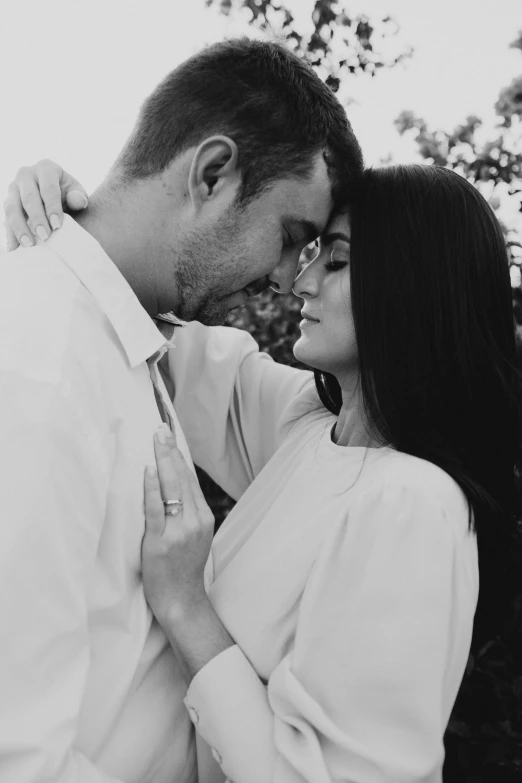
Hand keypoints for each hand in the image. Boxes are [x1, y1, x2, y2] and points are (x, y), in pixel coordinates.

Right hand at [4, 159, 88, 249]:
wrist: (56, 195)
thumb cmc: (69, 193)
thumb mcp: (76, 192)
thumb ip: (78, 197)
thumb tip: (79, 201)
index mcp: (46, 168)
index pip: (48, 188)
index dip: (52, 207)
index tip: (57, 226)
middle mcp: (26, 174)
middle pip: (29, 197)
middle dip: (36, 218)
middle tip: (45, 236)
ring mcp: (14, 187)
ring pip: (12, 207)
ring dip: (19, 227)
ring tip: (29, 245)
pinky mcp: (8, 201)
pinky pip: (6, 218)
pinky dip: (10, 234)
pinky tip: (14, 248)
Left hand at [142, 424, 214, 624]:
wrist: (182, 601)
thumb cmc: (184, 569)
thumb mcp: (195, 537)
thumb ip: (188, 513)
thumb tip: (174, 485)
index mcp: (204, 518)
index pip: (191, 480)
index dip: (179, 456)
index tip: (170, 437)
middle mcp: (195, 521)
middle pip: (182, 479)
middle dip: (171, 451)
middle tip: (161, 428)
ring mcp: (179, 532)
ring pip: (172, 489)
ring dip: (163, 461)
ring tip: (156, 440)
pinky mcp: (161, 542)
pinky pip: (156, 510)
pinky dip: (152, 489)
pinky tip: (149, 471)